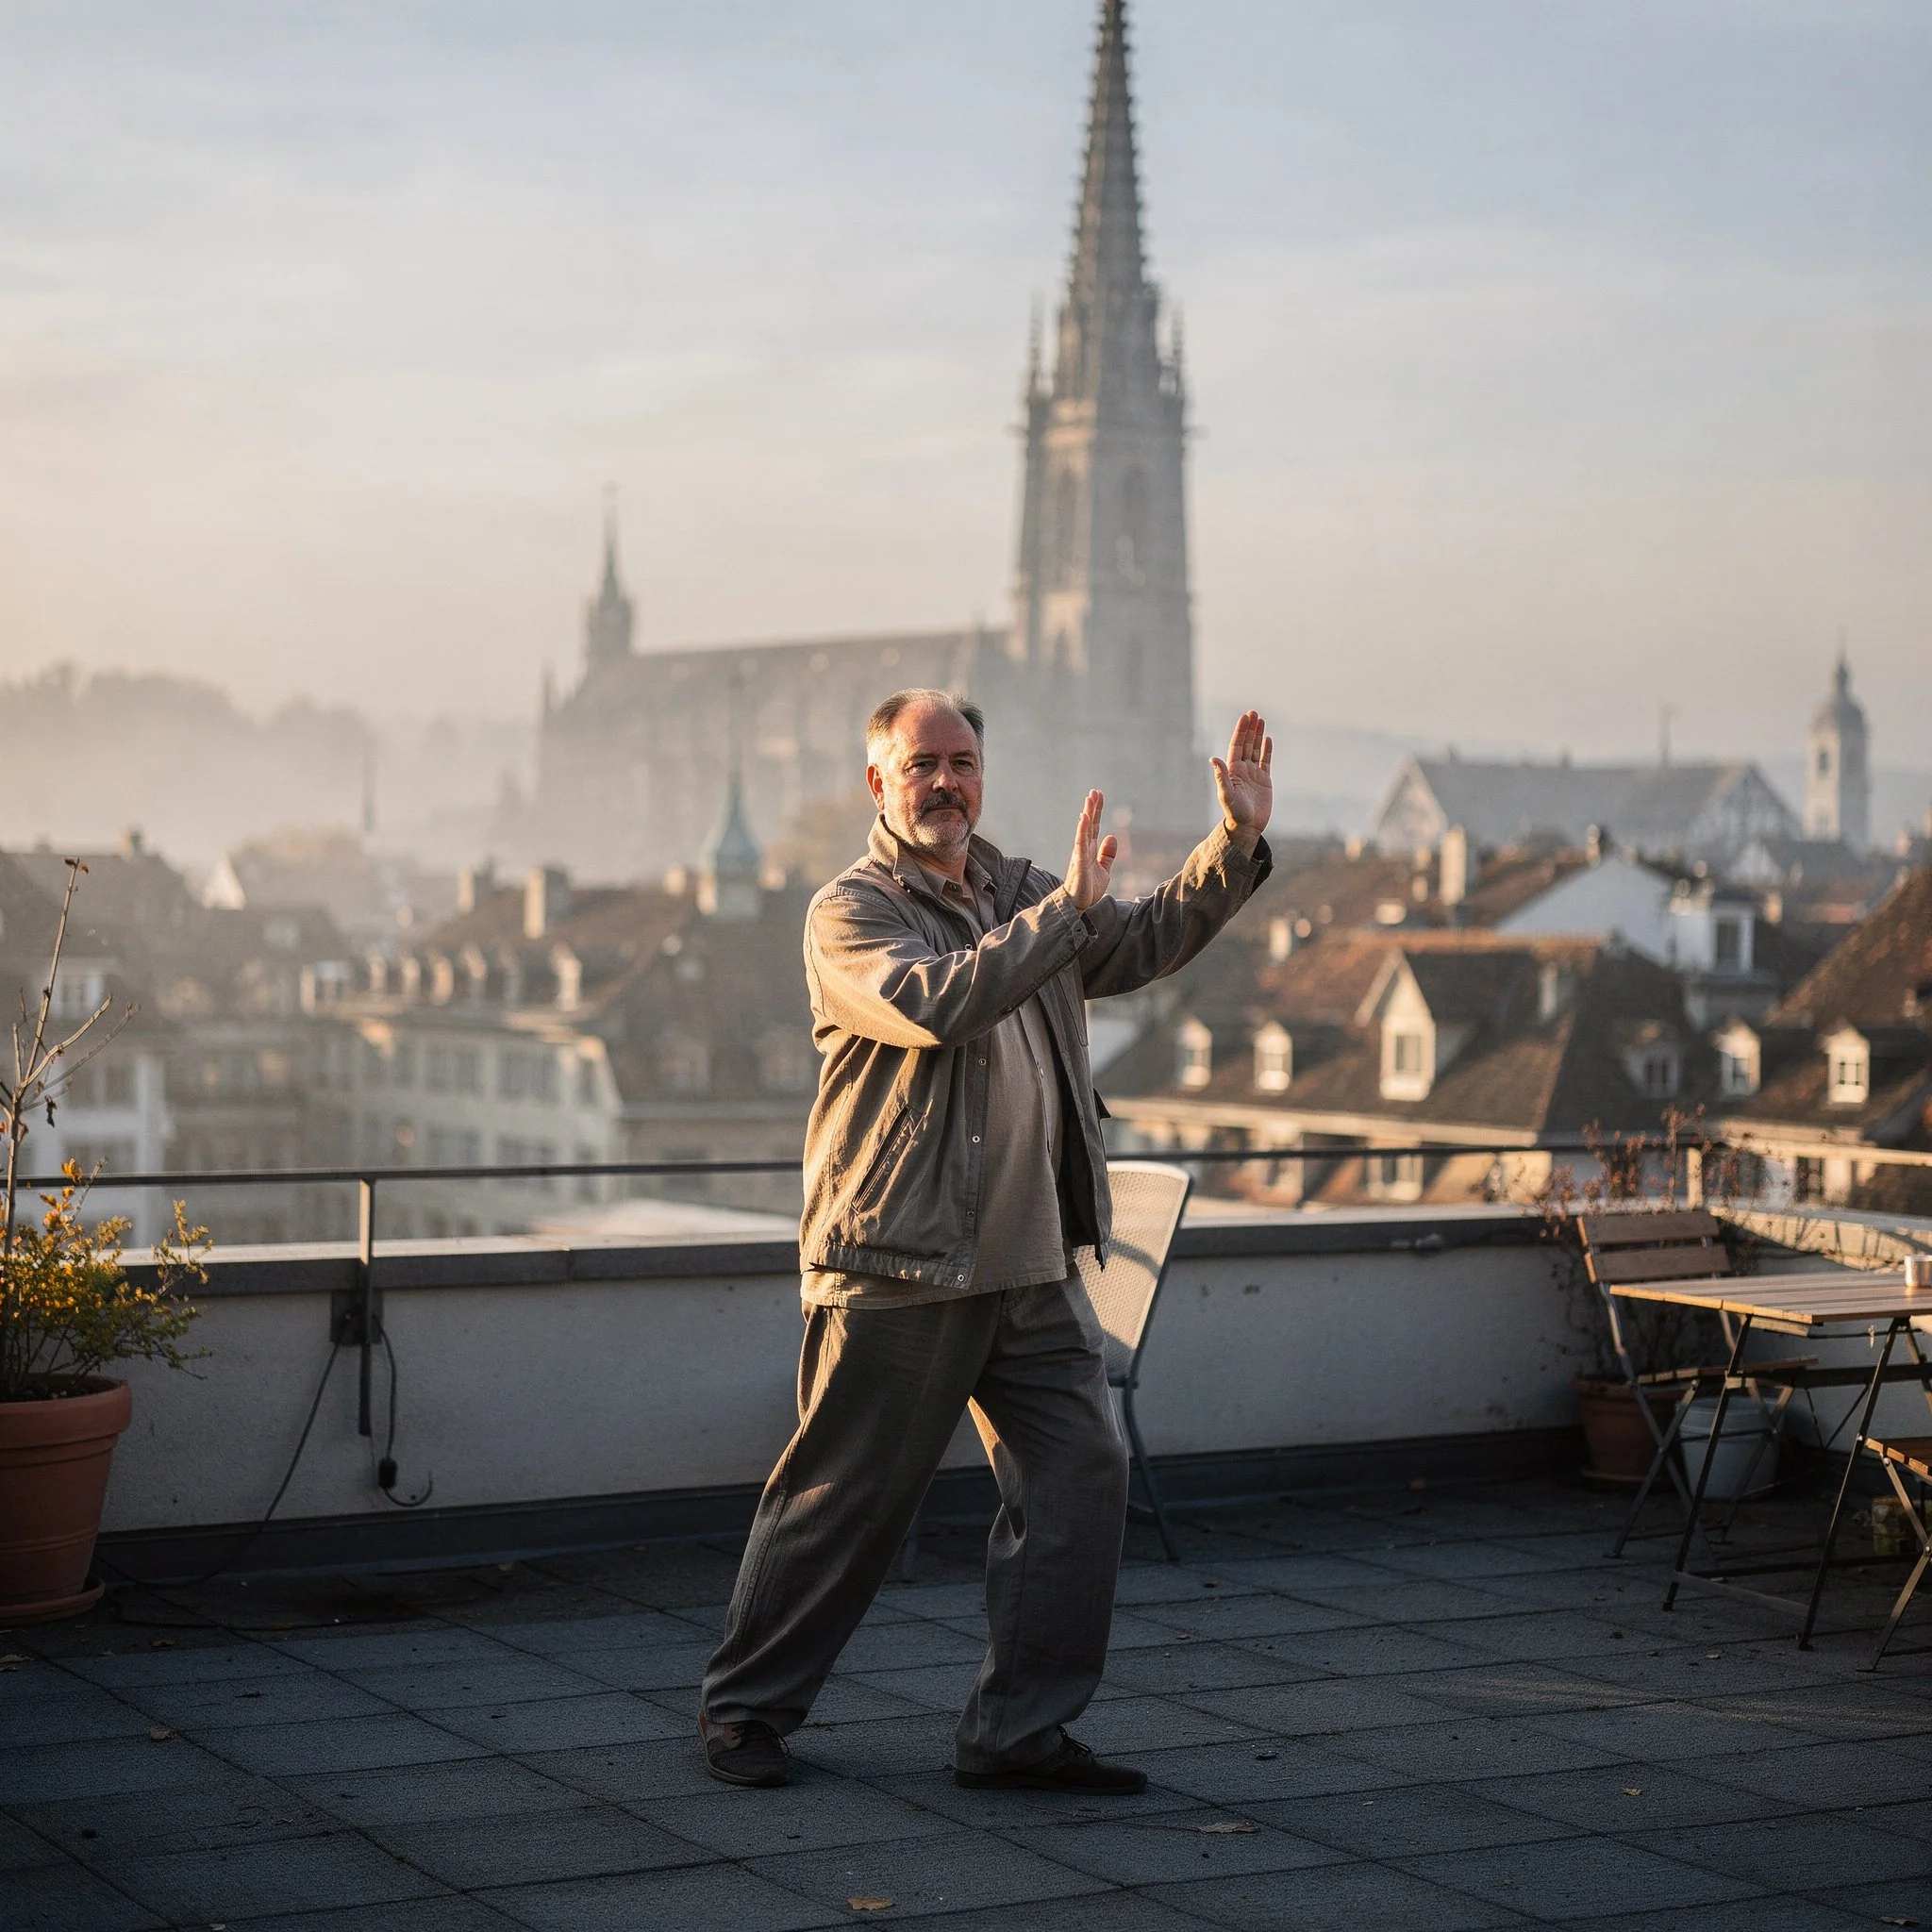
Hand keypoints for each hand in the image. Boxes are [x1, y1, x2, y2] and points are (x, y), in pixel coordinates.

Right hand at [1065, 789, 1117, 910]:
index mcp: (1090, 849)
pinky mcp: (1079, 862)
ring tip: (1089, 798)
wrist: (1078, 904)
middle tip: (1094, 791)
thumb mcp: (1104, 870)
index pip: (1095, 826)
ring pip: (1084, 830)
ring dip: (1087, 814)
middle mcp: (1084, 848)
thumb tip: (1112, 837)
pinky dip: (1082, 830)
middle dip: (1092, 808)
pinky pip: (1080, 843)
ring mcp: (1081, 854)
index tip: (1098, 796)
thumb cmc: (1088, 888)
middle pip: (1089, 824)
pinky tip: (1084, 818)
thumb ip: (1107, 854)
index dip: (1097, 811)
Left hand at [1211, 710, 1272, 844]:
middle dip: (1249, 729)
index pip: (1237, 746)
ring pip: (1256, 750)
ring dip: (1258, 735)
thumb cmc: (1235, 813)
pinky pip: (1265, 761)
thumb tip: (1213, 759)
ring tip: (1261, 720)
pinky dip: (1266, 750)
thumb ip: (1221, 776)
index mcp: (1233, 770)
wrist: (1247, 827)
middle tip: (1253, 713)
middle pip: (1246, 744)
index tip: (1245, 718)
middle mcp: (1242, 769)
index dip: (1240, 732)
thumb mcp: (1227, 794)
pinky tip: (1268, 739)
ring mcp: (1253, 774)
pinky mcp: (1264, 780)